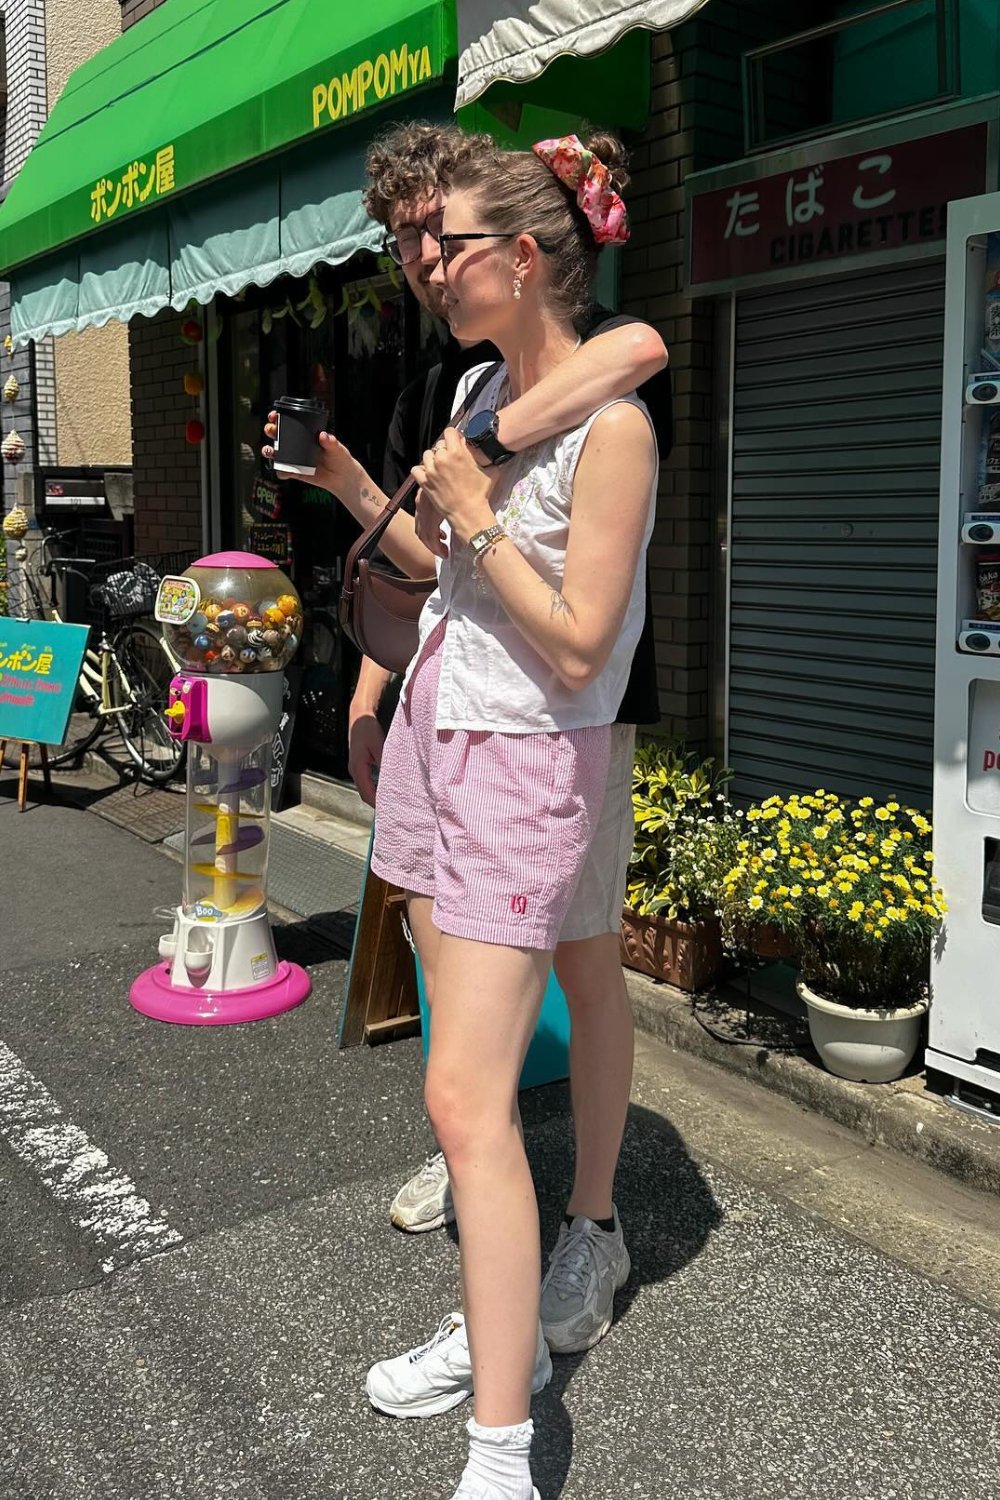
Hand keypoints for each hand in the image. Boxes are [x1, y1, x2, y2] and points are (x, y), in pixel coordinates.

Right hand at [262, 412, 354, 493]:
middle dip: (270, 430)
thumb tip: (324, 435)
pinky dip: (280, 472)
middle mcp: (296, 445)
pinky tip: (283, 471)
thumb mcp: (337, 448)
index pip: (288, 423)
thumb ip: (331, 442)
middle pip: (276, 435)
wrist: (342, 477)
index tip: (274, 416)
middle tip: (272, 431)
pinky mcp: (294, 472)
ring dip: (268, 451)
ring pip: (275, 453)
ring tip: (270, 451)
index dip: (278, 418)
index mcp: (304, 434)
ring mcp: (293, 458)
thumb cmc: (340, 458)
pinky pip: (283, 472)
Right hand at [347, 707, 384, 808]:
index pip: (367, 793)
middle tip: (394, 808)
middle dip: (378, 802)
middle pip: (365, 794)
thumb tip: (392, 780)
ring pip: (366, 788)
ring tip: (392, 800)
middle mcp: (354, 770)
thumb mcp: (379, 746)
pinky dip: (376, 787)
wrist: (359, 717)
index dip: (378, 804)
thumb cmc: (368, 729)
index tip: (391, 809)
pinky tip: (387, 787)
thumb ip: (385, 763)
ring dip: (377, 795)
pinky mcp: (359, 765)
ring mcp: (355, 768)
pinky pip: (367, 781)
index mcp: (358, 768)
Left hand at [411, 427, 492, 545]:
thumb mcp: (490, 472)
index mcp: (458, 452)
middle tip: (451, 459)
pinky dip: (421, 470)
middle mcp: (442, 458)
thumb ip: (488, 459)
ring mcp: (431, 470)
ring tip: (440, 467)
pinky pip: (416, 469)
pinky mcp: (424, 482)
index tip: (456, 442)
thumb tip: (493, 452)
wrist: (468, 513)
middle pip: (439, 444)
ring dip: (433, 459)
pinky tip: (428, 474)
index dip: (454, 436)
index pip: (450, 432)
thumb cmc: (480, 494)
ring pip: (427, 455)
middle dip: (445, 450)